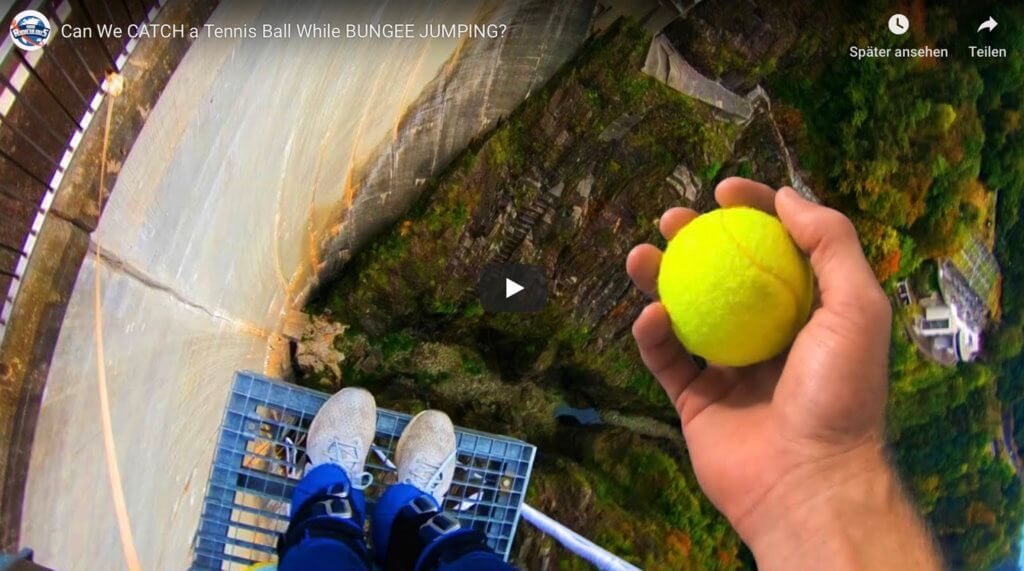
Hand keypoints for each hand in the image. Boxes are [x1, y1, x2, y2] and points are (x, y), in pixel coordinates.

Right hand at [626, 178, 939, 569]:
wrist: (807, 481)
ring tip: (639, 254)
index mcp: (809, 312)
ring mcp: (729, 368)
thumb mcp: (857, 307)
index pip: (778, 247)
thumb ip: (831, 244)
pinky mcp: (695, 400)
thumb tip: (789, 196)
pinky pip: (667, 359)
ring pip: (686, 312)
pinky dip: (653, 335)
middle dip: (695, 241)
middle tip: (672, 219)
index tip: (723, 189)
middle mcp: (768, 334)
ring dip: (659, 280)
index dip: (753, 211)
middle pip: (724, 274)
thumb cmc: (839, 393)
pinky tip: (650, 315)